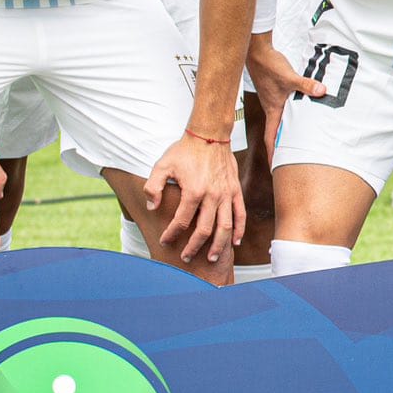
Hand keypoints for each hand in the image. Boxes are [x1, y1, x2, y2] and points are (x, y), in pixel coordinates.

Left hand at [147, 134, 245, 263]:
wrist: (210, 134)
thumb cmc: (184, 150)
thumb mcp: (162, 166)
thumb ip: (153, 187)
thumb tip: (152, 207)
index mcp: (194, 191)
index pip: (181, 221)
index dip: (171, 234)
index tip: (165, 240)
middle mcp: (213, 195)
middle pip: (205, 229)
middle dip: (194, 246)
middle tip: (186, 257)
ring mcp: (227, 193)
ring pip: (225, 226)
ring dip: (218, 244)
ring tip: (212, 257)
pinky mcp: (235, 190)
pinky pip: (240, 214)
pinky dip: (239, 230)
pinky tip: (235, 242)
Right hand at [246, 31, 323, 161]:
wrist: (258, 52)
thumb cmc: (270, 66)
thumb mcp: (289, 77)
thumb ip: (306, 85)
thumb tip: (321, 91)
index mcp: (273, 110)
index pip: (272, 138)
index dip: (273, 154)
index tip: (275, 169)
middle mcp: (272, 108)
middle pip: (276, 132)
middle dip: (281, 147)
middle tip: (289, 160)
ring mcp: (274, 100)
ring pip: (281, 121)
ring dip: (287, 131)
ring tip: (298, 141)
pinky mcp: (276, 91)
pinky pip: (285, 108)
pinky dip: (292, 114)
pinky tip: (301, 113)